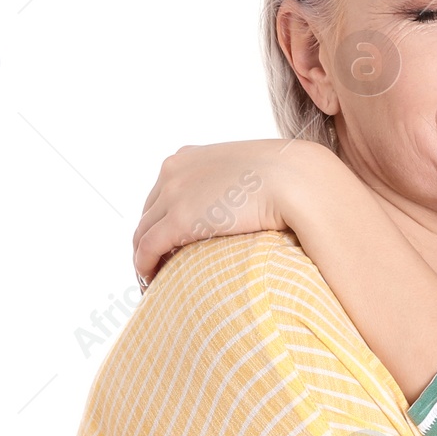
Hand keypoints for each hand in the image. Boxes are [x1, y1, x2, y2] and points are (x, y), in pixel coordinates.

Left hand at [132, 139, 306, 282]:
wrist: (293, 179)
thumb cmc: (286, 178)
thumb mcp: (250, 171)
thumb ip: (236, 183)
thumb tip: (247, 203)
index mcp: (189, 156)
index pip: (164, 191)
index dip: (163, 218)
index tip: (169, 239)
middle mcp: (174, 171)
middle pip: (149, 212)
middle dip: (151, 237)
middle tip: (159, 262)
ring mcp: (173, 195)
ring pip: (143, 232)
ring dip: (143, 255)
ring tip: (153, 277)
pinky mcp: (178, 220)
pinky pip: (147, 248)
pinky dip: (143, 265)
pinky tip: (150, 279)